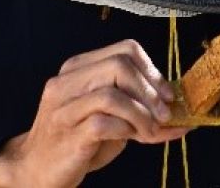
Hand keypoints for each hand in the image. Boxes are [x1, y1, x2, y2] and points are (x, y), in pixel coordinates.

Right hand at [0, 39, 189, 186]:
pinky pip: (103, 123)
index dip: (152, 70)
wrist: (37, 170)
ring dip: (141, 114)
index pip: (125, 49)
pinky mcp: (66, 133)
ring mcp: (63, 107)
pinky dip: (126, 130)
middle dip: (150, 90)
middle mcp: (67, 82)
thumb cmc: (76, 141)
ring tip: (150, 131)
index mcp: (78, 68)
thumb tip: (182, 116)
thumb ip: (140, 110)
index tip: (167, 94)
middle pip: (119, 65)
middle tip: (163, 114)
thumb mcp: (110, 119)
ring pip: (112, 94)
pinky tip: (130, 138)